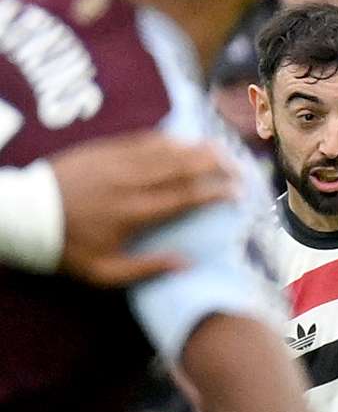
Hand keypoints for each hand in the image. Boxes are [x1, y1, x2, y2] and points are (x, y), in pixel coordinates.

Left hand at [47, 133, 225, 281]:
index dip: (217, 192)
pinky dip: (167, 139)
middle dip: (217, 166)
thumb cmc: (65, 247)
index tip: (239, 193)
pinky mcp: (104, 149)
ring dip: (198, 149)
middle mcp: (132, 182)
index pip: (186, 197)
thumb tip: (187, 264)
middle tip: (240, 168)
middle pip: (184, 167)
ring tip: (222, 150)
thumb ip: (145, 269)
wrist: (23, 215)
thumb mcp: (101, 272)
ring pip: (167, 149)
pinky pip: (143, 138)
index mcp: (135, 212)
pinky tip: (181, 140)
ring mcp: (117, 161)